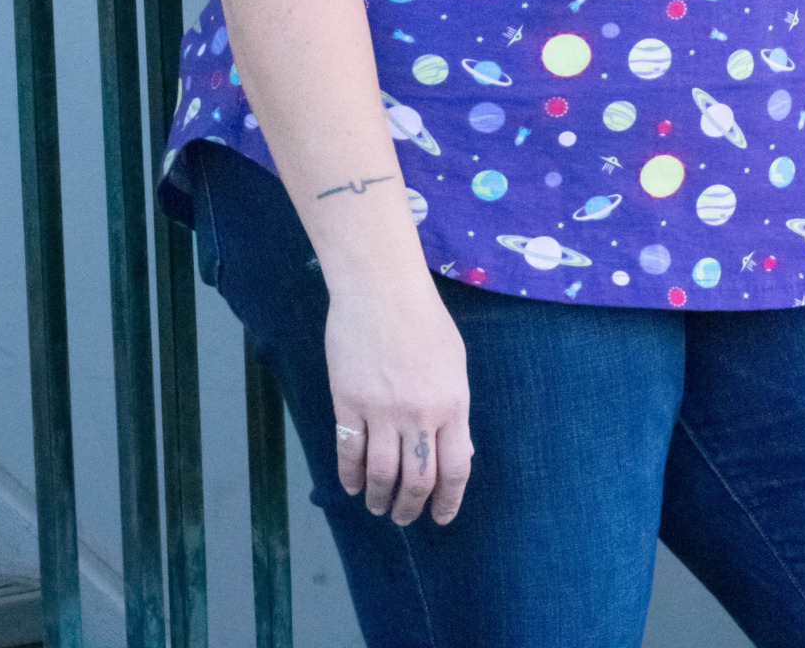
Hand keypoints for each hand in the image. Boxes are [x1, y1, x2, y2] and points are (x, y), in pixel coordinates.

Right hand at [324, 279, 472, 524]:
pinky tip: (351, 485)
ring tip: (377, 506)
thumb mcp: (454, 362)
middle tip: (404, 517)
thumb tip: (457, 452)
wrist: (380, 287)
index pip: (455, 468)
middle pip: (416, 480)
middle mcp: (419, 414)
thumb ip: (455, 408)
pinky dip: (349, 476)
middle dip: (411, 508)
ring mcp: (380, 410)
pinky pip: (348, 452)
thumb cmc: (424, 318)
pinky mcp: (347, 402)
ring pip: (380, 474)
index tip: (440, 517)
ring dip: (379, 498)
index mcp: (452, 403)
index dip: (448, 501)